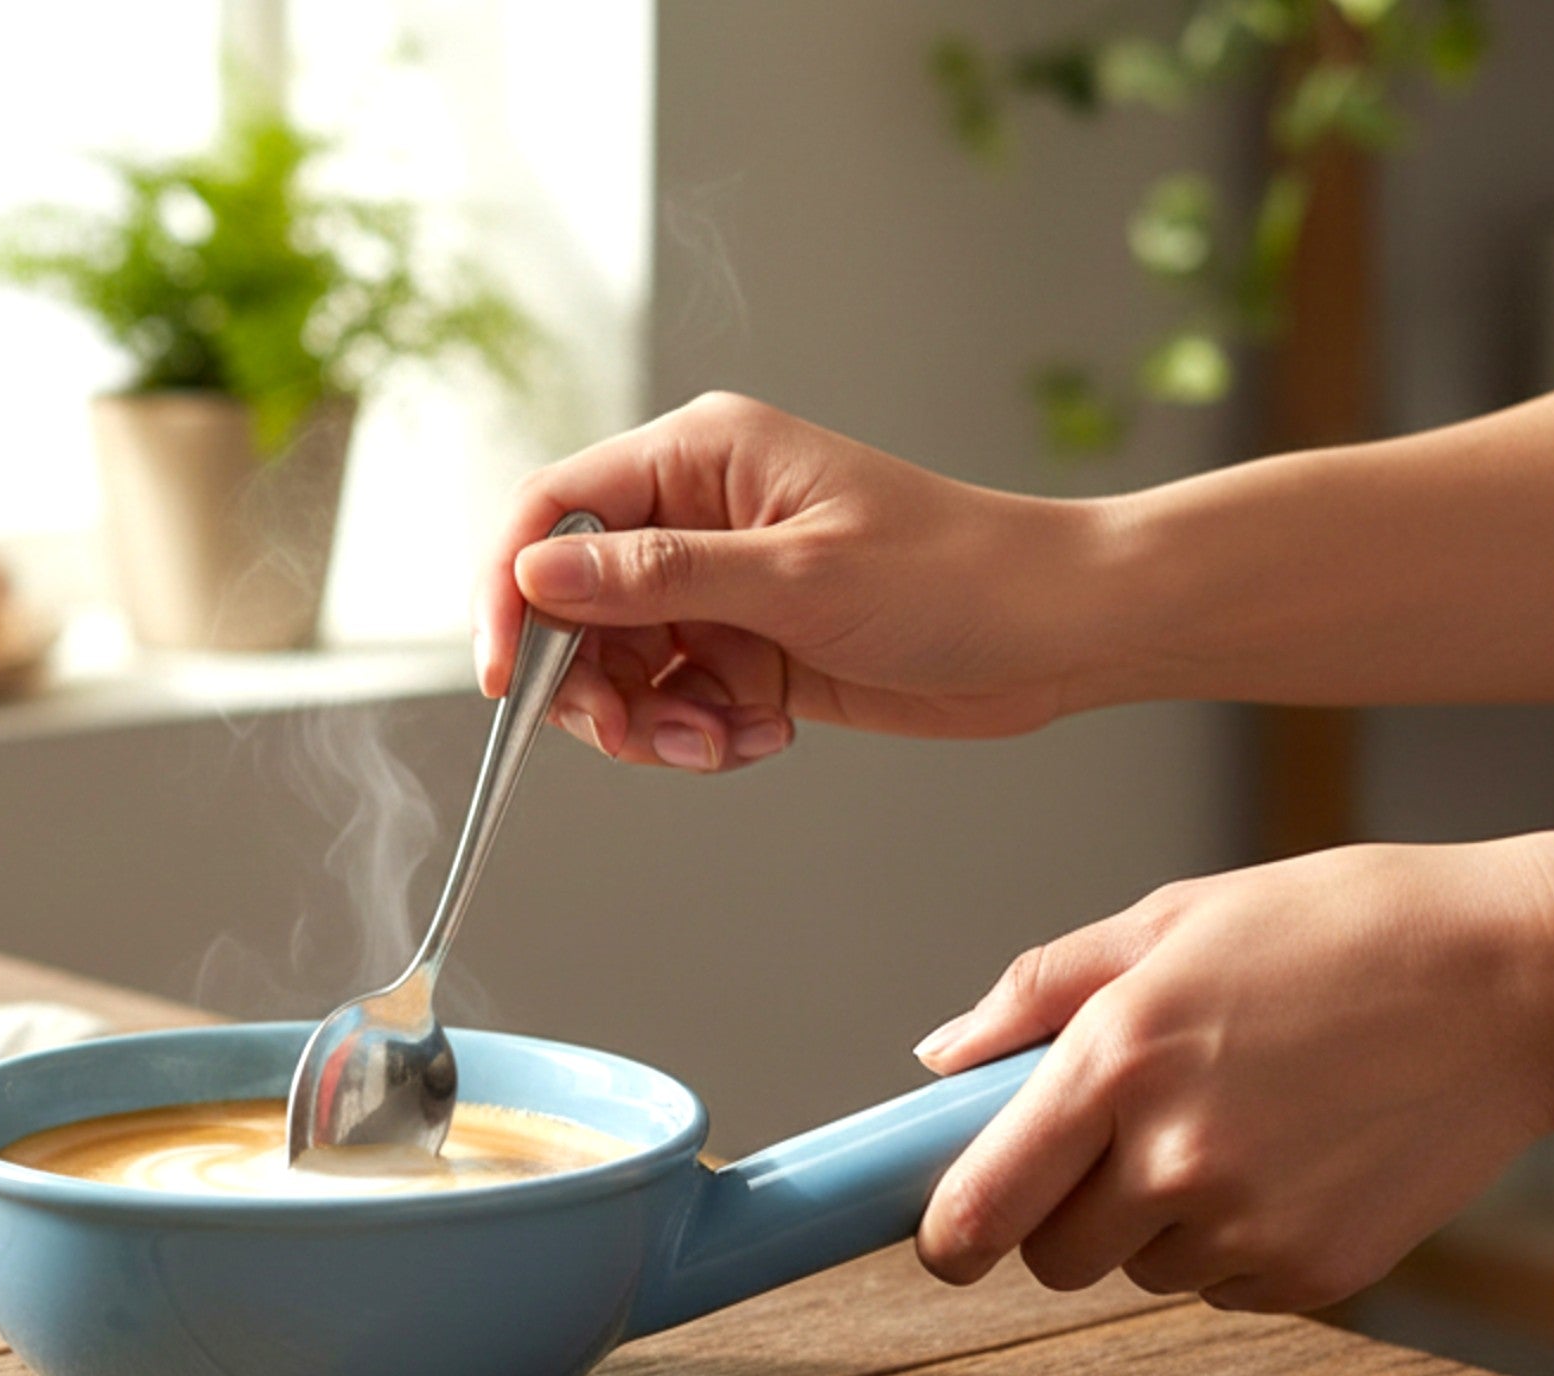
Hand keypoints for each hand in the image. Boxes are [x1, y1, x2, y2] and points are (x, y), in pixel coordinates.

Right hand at [473, 392, 1101, 771]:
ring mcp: (720, 587)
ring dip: (655, 723)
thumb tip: (538, 572)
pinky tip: (765, 735)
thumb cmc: (949, 576)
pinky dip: (701, 734)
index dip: (510, 590)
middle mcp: (695, 516)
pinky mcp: (746, 648)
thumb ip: (658, 578)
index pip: (553, 510)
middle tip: (643, 737)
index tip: (504, 674)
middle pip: (572, 605)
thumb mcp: (795, 578)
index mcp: (699, 457)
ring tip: (725, 740)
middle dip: (594, 685)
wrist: (1049, 633)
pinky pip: (676, 702)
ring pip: (621, 668)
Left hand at [911, 837, 1553, 1312]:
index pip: (980, 1207)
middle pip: (1052, 1259)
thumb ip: (1036, 993)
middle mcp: (1174, 1160)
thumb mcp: (1169, 920)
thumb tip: (941, 1057)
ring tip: (1231, 1125)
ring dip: (1154, 1225)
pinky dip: (1232, 1245)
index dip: (944, 1236)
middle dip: (1060, 1216)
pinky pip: (1223, 1288)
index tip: (941, 1237)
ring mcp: (1250, 1227)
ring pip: (1139, 1273)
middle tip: (1115, 1142)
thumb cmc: (1341, 930)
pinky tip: (1286, 1160)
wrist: (1516, 982)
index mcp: (1116, 1063)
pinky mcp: (1316, 1272)